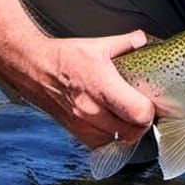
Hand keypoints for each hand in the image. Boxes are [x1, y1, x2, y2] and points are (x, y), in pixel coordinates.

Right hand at [17, 31, 155, 148]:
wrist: (34, 69)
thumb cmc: (65, 57)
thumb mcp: (99, 44)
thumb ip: (126, 42)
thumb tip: (142, 40)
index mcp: (103, 87)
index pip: (140, 113)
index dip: (150, 110)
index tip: (149, 101)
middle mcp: (93, 111)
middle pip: (133, 131)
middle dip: (142, 121)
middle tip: (141, 108)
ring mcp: (84, 124)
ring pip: (119, 141)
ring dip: (128, 131)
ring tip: (127, 115)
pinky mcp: (76, 132)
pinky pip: (103, 144)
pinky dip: (112, 137)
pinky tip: (112, 123)